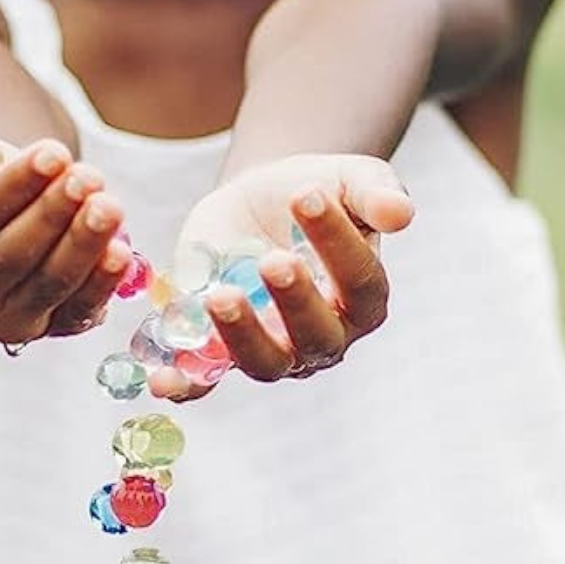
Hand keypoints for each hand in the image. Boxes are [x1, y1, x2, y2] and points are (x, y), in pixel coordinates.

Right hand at [0, 115, 130, 344]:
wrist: (8, 203)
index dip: (13, 187)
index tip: (54, 153)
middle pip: (7, 258)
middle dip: (51, 215)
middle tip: (88, 177)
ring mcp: (1, 324)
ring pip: (47, 287)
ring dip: (82, 245)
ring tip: (109, 205)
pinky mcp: (48, 331)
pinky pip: (78, 312)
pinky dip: (102, 283)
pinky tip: (121, 251)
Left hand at [150, 155, 413, 397]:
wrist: (260, 200)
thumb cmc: (314, 191)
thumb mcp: (349, 179)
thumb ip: (376, 193)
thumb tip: (402, 213)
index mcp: (364, 298)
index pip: (359, 281)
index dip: (336, 243)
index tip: (307, 195)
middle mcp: (325, 336)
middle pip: (317, 336)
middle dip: (294, 301)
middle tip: (272, 260)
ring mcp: (274, 350)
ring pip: (264, 363)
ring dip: (242, 336)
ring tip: (220, 296)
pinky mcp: (221, 351)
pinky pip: (206, 380)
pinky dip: (185, 384)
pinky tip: (161, 379)